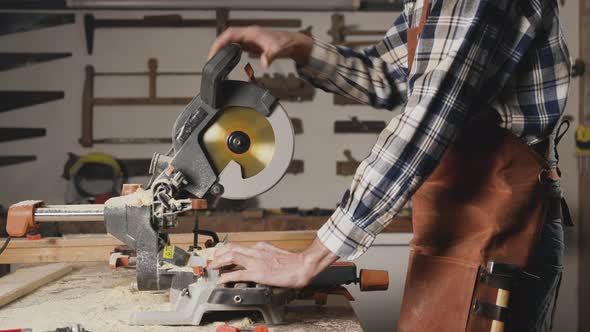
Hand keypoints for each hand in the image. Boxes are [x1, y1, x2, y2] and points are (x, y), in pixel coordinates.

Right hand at [208, 26, 313, 68]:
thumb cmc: (286, 43)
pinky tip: (228, 62)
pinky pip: (236, 48)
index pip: (229, 35)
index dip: (219, 43)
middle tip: (210, 61)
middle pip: (226, 38)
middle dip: (216, 49)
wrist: (293, 45)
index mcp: (251, 33)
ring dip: (222, 51)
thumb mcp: (278, 49)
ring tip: (215, 62)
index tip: (213, 53)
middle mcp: (248, 35)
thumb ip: (270, 56)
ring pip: (230, 43)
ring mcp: (249, 40)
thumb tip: (264, 63)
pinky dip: (229, 54)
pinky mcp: (252, 46)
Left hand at [209, 238, 338, 287]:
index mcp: (261, 246)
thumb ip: (266, 253)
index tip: (221, 255)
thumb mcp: (276, 252)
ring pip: (231, 257)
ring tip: (213, 268)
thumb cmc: (293, 262)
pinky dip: (227, 276)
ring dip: (219, 262)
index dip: (227, 250)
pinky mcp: (258, 273)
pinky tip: (222, 280)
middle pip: (231, 248)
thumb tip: (259, 256)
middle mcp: (256, 251)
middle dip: (218, 254)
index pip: (240, 246)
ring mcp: (256, 262)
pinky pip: (238, 274)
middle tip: (213, 261)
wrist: (303, 266)